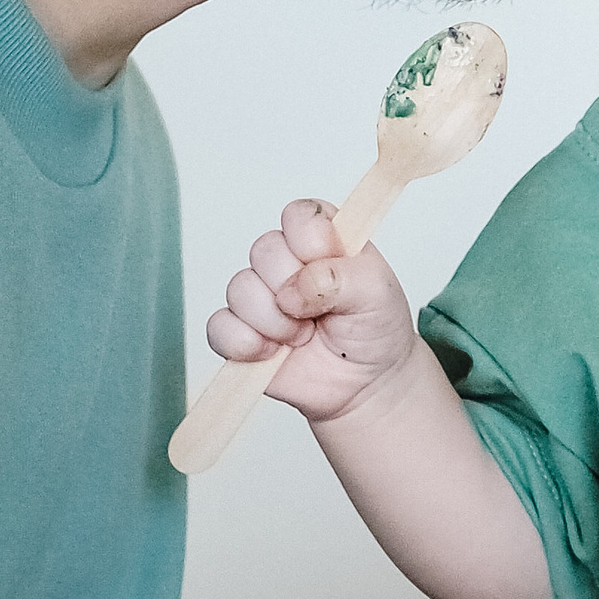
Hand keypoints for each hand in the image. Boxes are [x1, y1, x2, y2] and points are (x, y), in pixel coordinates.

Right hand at [207, 199, 419, 427]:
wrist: (366, 383)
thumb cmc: (374, 329)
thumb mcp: (379, 294)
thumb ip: (344, 277)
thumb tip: (296, 286)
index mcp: (322, 239)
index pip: (299, 215)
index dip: (309, 241)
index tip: (329, 264)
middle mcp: (286, 262)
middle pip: (264, 250)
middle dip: (294, 290)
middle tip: (320, 313)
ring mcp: (260, 297)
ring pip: (240, 289)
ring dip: (274, 322)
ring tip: (302, 337)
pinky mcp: (240, 332)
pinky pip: (219, 328)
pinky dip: (246, 344)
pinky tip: (272, 354)